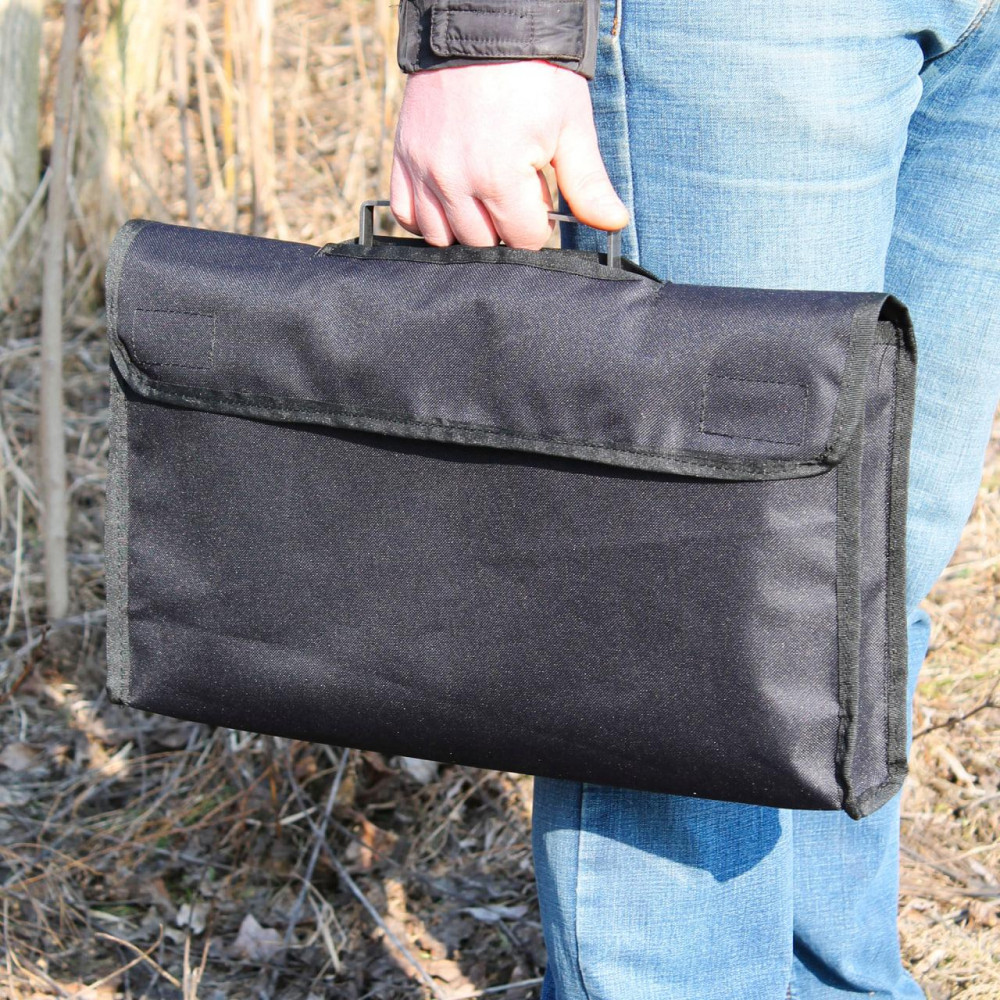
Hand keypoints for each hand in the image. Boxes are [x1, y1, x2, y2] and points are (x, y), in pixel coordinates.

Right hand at [390, 60, 628, 248]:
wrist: (485, 24)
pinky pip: (404, 213)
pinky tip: (450, 204)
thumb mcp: (571, 128)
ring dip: (466, 230)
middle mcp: (454, 180)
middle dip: (504, 228)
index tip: (542, 200)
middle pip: (482, 243)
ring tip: (485, 200)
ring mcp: (424, 170)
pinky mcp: (403, 157)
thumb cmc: (536, 75)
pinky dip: (426, 219)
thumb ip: (588, 185)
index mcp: (499, 178)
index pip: (522, 240)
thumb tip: (615, 223)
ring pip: (441, 237)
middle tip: (516, 194)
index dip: (539, 226)